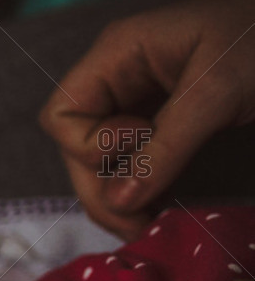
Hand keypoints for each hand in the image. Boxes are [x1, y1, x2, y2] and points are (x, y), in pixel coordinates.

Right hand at [37, 0, 254, 240]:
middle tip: (139, 225)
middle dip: (102, 188)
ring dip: (118, 197)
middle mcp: (117, 79)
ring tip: (149, 225)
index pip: (62, 115)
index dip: (89, 145)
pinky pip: (132, 161)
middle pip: (77, 146)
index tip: (140, 144)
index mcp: (117, 55)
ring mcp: (137, 101)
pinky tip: (157, 208)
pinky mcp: (161, 120)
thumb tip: (118, 203)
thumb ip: (166, 147)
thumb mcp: (218, 91)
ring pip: (101, 161)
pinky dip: (140, 189)